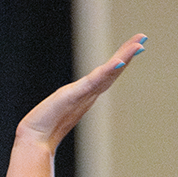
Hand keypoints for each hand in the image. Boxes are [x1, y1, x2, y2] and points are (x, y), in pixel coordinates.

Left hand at [17, 33, 146, 148]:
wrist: (35, 139)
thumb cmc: (44, 128)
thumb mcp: (59, 111)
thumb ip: (66, 106)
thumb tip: (66, 106)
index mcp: (86, 95)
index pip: (108, 73)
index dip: (122, 60)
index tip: (136, 45)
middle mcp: (88, 94)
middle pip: (113, 70)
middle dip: (128, 53)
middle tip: (142, 37)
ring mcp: (83, 95)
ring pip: (108, 73)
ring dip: (124, 57)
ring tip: (138, 44)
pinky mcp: (74, 96)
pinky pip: (94, 81)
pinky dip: (107, 71)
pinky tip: (117, 62)